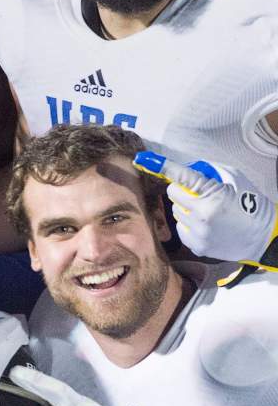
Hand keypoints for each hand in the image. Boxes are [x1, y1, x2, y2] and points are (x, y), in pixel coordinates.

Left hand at [133, 150, 277, 264]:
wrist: (264, 237)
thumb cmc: (250, 206)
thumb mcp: (233, 182)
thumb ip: (207, 176)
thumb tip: (182, 172)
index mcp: (212, 196)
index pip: (181, 177)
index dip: (161, 167)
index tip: (142, 159)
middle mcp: (201, 215)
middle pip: (172, 194)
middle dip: (183, 192)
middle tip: (200, 196)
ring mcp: (198, 233)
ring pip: (175, 211)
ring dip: (186, 209)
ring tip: (207, 213)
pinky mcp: (197, 246)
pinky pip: (180, 228)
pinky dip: (189, 225)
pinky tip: (206, 226)